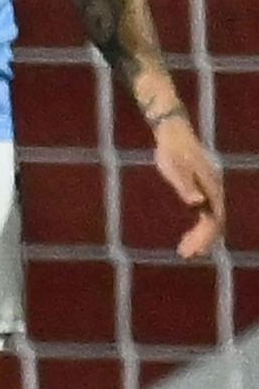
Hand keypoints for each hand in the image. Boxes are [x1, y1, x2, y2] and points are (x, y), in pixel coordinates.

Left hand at [150, 110, 225, 260]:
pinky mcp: (203, 191)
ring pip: (212, 221)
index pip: (215, 220)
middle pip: (215, 224)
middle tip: (185, 254)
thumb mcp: (174, 168)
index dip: (205, 237)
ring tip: (184, 251)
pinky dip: (199, 229)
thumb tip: (197, 203)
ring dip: (201, 238)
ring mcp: (210, 192)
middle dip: (203, 241)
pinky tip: (188, 237)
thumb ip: (185, 186)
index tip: (193, 250)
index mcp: (211, 188)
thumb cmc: (172, 150)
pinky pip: (206, 215)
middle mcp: (215, 192)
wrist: (173, 134)